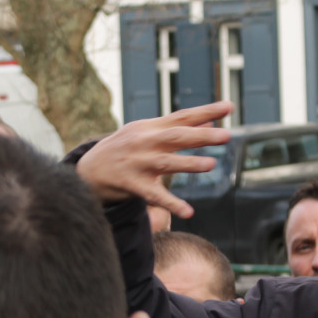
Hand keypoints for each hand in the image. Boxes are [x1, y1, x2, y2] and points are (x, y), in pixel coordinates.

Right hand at [77, 102, 231, 218]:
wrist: (88, 169)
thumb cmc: (125, 148)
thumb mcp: (148, 133)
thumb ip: (178, 129)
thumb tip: (211, 123)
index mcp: (151, 127)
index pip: (183, 116)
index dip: (206, 112)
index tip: (229, 106)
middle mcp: (145, 142)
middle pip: (176, 137)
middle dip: (202, 137)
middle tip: (227, 136)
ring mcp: (138, 163)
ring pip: (166, 163)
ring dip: (188, 164)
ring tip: (211, 165)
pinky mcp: (132, 185)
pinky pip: (154, 196)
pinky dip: (171, 203)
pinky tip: (188, 211)